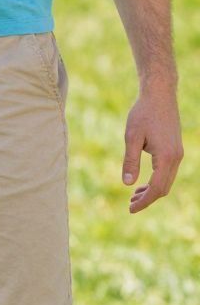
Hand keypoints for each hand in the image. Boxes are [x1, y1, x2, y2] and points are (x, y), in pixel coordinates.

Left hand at [122, 78, 182, 211]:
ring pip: (167, 181)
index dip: (144, 202)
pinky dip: (156, 180)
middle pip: (164, 188)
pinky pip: (168, 172)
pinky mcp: (175, 149)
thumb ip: (130, 161)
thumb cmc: (143, 113)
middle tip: (130, 205)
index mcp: (166, 157)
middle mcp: (176, 158)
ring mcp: (177, 153)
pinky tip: (143, 182)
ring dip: (152, 190)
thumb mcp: (131, 137)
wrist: (160, 95)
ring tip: (134, 196)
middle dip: (148, 199)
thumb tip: (127, 184)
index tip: (131, 209)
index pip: (156, 188)